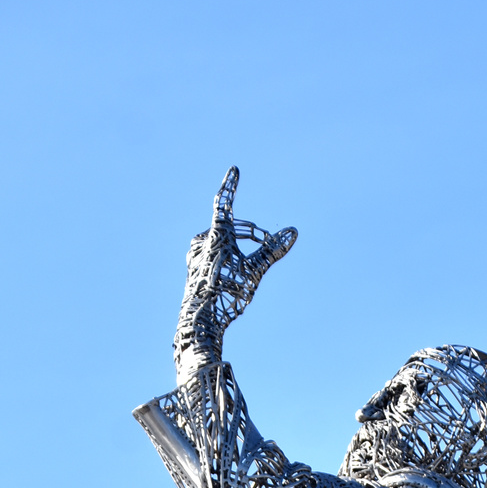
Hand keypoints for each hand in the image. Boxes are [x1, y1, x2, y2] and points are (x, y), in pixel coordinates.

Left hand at [174, 168, 296, 370]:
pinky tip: (227, 276)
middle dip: (250, 235)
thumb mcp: (254, 271)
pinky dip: (226, 259)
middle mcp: (203, 238)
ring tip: (243, 269)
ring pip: (223, 242)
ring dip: (237, 248)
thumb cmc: (228, 292)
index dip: (232, 186)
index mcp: (217, 234)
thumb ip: (272, 251)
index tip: (234, 169)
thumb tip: (293, 232)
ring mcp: (196, 252)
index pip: (226, 203)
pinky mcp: (193, 264)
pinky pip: (214, 254)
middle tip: (264, 244)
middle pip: (232, 228)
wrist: (200, 318)